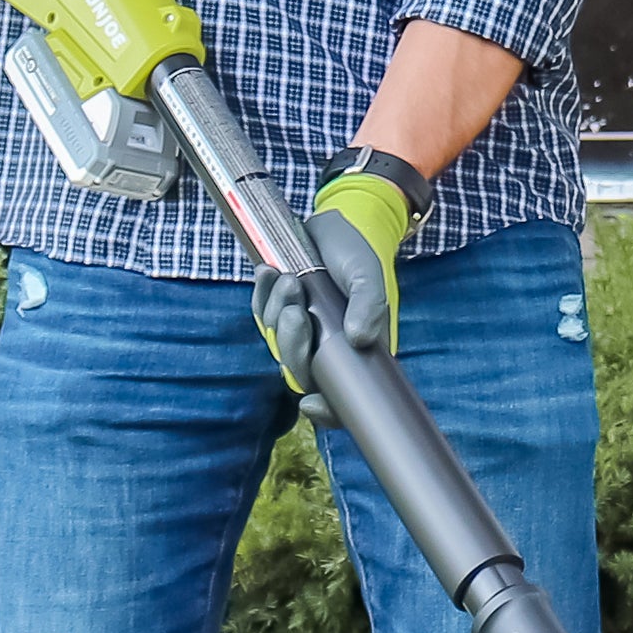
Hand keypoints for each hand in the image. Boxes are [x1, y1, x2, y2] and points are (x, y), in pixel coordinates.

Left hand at [252, 168, 415, 402]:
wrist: (339, 222)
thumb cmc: (361, 254)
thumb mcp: (371, 277)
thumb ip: (369, 307)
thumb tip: (360, 340)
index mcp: (356, 350)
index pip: (341, 394)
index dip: (328, 410)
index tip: (311, 404)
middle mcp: (326, 345)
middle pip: (299, 369)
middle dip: (292, 343)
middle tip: (296, 309)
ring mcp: (301, 328)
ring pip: (276, 341)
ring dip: (277, 311)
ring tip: (290, 279)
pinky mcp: (279, 308)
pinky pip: (261, 313)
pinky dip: (261, 294)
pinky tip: (268, 272)